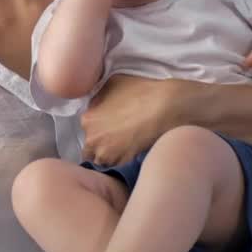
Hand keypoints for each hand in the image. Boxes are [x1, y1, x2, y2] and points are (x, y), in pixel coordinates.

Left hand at [81, 75, 205, 166]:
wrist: (165, 107)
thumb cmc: (141, 91)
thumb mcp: (111, 83)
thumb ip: (98, 98)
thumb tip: (96, 105)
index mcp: (87, 119)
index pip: (86, 129)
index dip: (98, 128)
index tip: (108, 128)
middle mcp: (91, 139)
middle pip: (90, 147)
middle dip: (101, 144)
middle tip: (117, 139)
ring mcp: (105, 154)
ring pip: (101, 160)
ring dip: (109, 156)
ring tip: (124, 149)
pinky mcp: (122, 164)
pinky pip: (115, 167)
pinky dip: (121, 162)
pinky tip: (131, 154)